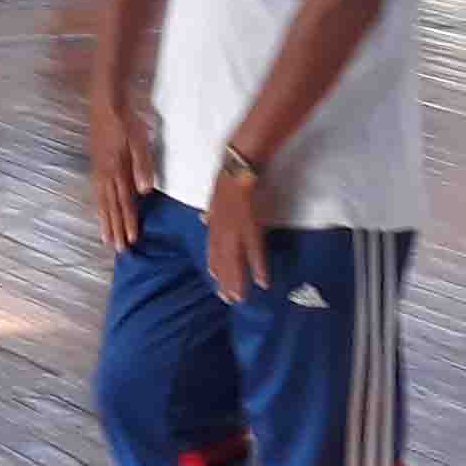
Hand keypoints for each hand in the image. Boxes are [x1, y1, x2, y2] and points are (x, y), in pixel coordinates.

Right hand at [88, 99, 154, 249]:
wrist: (106, 102)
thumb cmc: (126, 120)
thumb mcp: (139, 140)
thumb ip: (142, 166)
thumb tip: (144, 192)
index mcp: (117, 170)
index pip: (125, 202)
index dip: (129, 222)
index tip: (132, 240)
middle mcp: (106, 174)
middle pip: (111, 206)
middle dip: (115, 228)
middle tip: (118, 249)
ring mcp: (99, 169)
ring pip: (102, 201)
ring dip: (105, 220)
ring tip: (106, 237)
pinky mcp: (97, 164)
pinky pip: (97, 191)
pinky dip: (99, 205)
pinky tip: (100, 210)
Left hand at [203, 162, 269, 302]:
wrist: (240, 165)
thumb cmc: (229, 178)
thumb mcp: (213, 197)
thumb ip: (210, 212)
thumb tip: (203, 220)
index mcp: (214, 223)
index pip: (212, 249)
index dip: (214, 265)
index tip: (215, 279)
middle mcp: (221, 230)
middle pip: (222, 260)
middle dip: (224, 280)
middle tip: (227, 299)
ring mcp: (235, 230)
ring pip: (234, 261)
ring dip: (236, 280)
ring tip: (239, 298)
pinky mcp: (251, 228)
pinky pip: (255, 252)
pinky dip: (258, 268)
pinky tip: (262, 282)